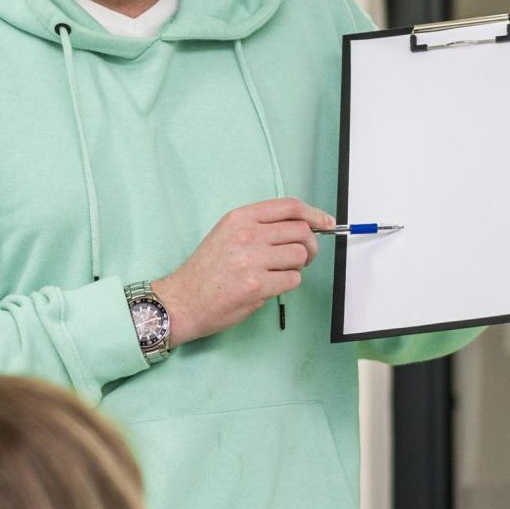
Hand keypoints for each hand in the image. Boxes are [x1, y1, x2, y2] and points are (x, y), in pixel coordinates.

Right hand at [154, 198, 334, 344]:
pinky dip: (288, 284)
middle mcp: (247, 234)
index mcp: (241, 218)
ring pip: (299, 257)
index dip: (315, 215)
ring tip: (278, 274)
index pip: (290, 207)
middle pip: (302, 232)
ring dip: (297, 267)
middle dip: (311, 247)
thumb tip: (301, 227)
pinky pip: (292, 280)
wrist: (182, 300)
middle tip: (304, 258)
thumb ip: (260, 227)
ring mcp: (252, 260)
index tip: (327, 224)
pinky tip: (269, 286)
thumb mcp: (227, 234)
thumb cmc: (206, 271)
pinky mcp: (256, 285)